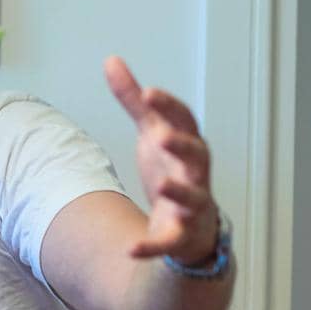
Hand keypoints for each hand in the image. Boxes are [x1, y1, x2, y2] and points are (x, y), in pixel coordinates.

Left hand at [104, 57, 220, 263]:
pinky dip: (151, 246)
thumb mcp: (151, 133)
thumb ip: (133, 101)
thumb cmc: (172, 171)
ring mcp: (192, 206)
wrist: (188, 228)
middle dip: (182, 145)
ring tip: (162, 185)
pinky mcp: (181, 236)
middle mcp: (196, 174)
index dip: (169, 106)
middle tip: (161, 136)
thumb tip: (111, 60)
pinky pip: (167, 242)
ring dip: (180, 191)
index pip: (185, 121)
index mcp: (187, 146)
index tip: (147, 92)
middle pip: (198, 156)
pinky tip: (132, 249)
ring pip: (193, 199)